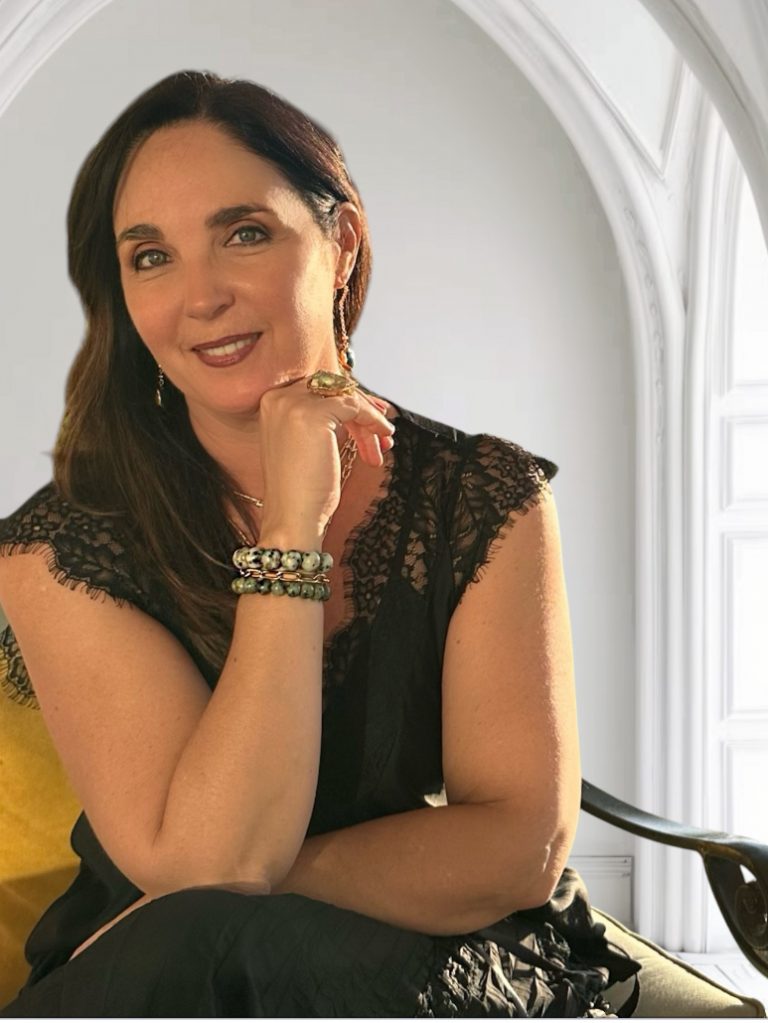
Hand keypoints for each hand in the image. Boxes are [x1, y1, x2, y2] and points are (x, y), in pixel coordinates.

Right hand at [257, 378, 394, 535]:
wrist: (292, 517)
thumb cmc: (301, 490)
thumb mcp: (307, 444)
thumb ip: (321, 419)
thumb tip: (355, 403)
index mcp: (271, 403)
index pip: (318, 389)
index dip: (348, 401)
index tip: (371, 416)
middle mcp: (278, 398)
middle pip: (333, 389)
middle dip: (362, 408)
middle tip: (383, 428)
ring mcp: (294, 404)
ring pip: (346, 397)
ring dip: (369, 420)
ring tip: (384, 445)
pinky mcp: (315, 414)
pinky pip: (354, 405)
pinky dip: (373, 420)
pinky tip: (383, 439)